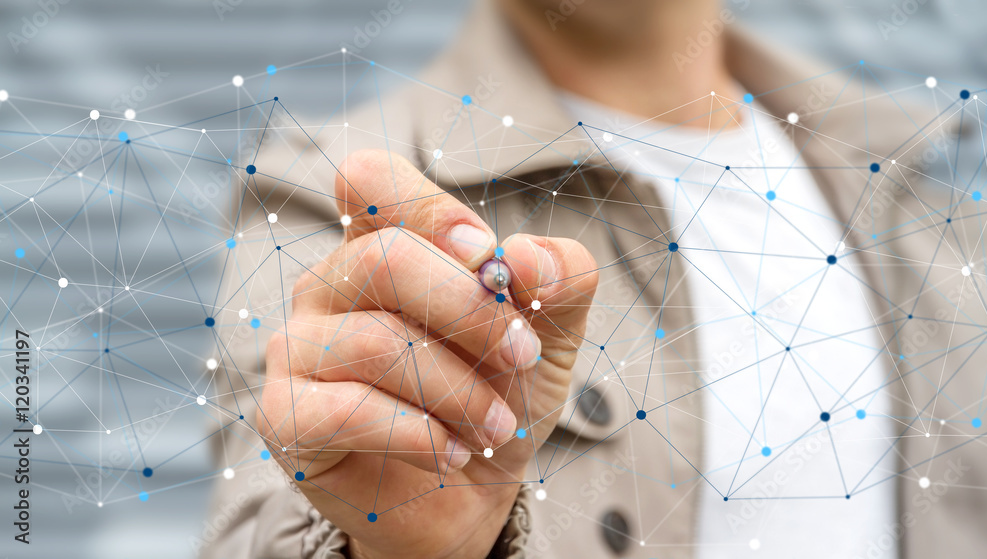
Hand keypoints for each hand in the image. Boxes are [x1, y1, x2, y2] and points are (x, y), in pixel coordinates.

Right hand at [258, 150, 597, 558]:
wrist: (471, 494)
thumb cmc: (495, 394)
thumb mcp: (548, 332)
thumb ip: (557, 278)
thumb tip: (524, 256)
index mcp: (381, 244)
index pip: (370, 179)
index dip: (433, 210)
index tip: (488, 260)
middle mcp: (329, 285)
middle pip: (384, 259)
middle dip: (472, 313)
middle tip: (521, 357)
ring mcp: (297, 348)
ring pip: (378, 343)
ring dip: (460, 392)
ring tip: (496, 429)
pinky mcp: (285, 416)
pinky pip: (349, 410)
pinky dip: (420, 435)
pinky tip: (453, 455)